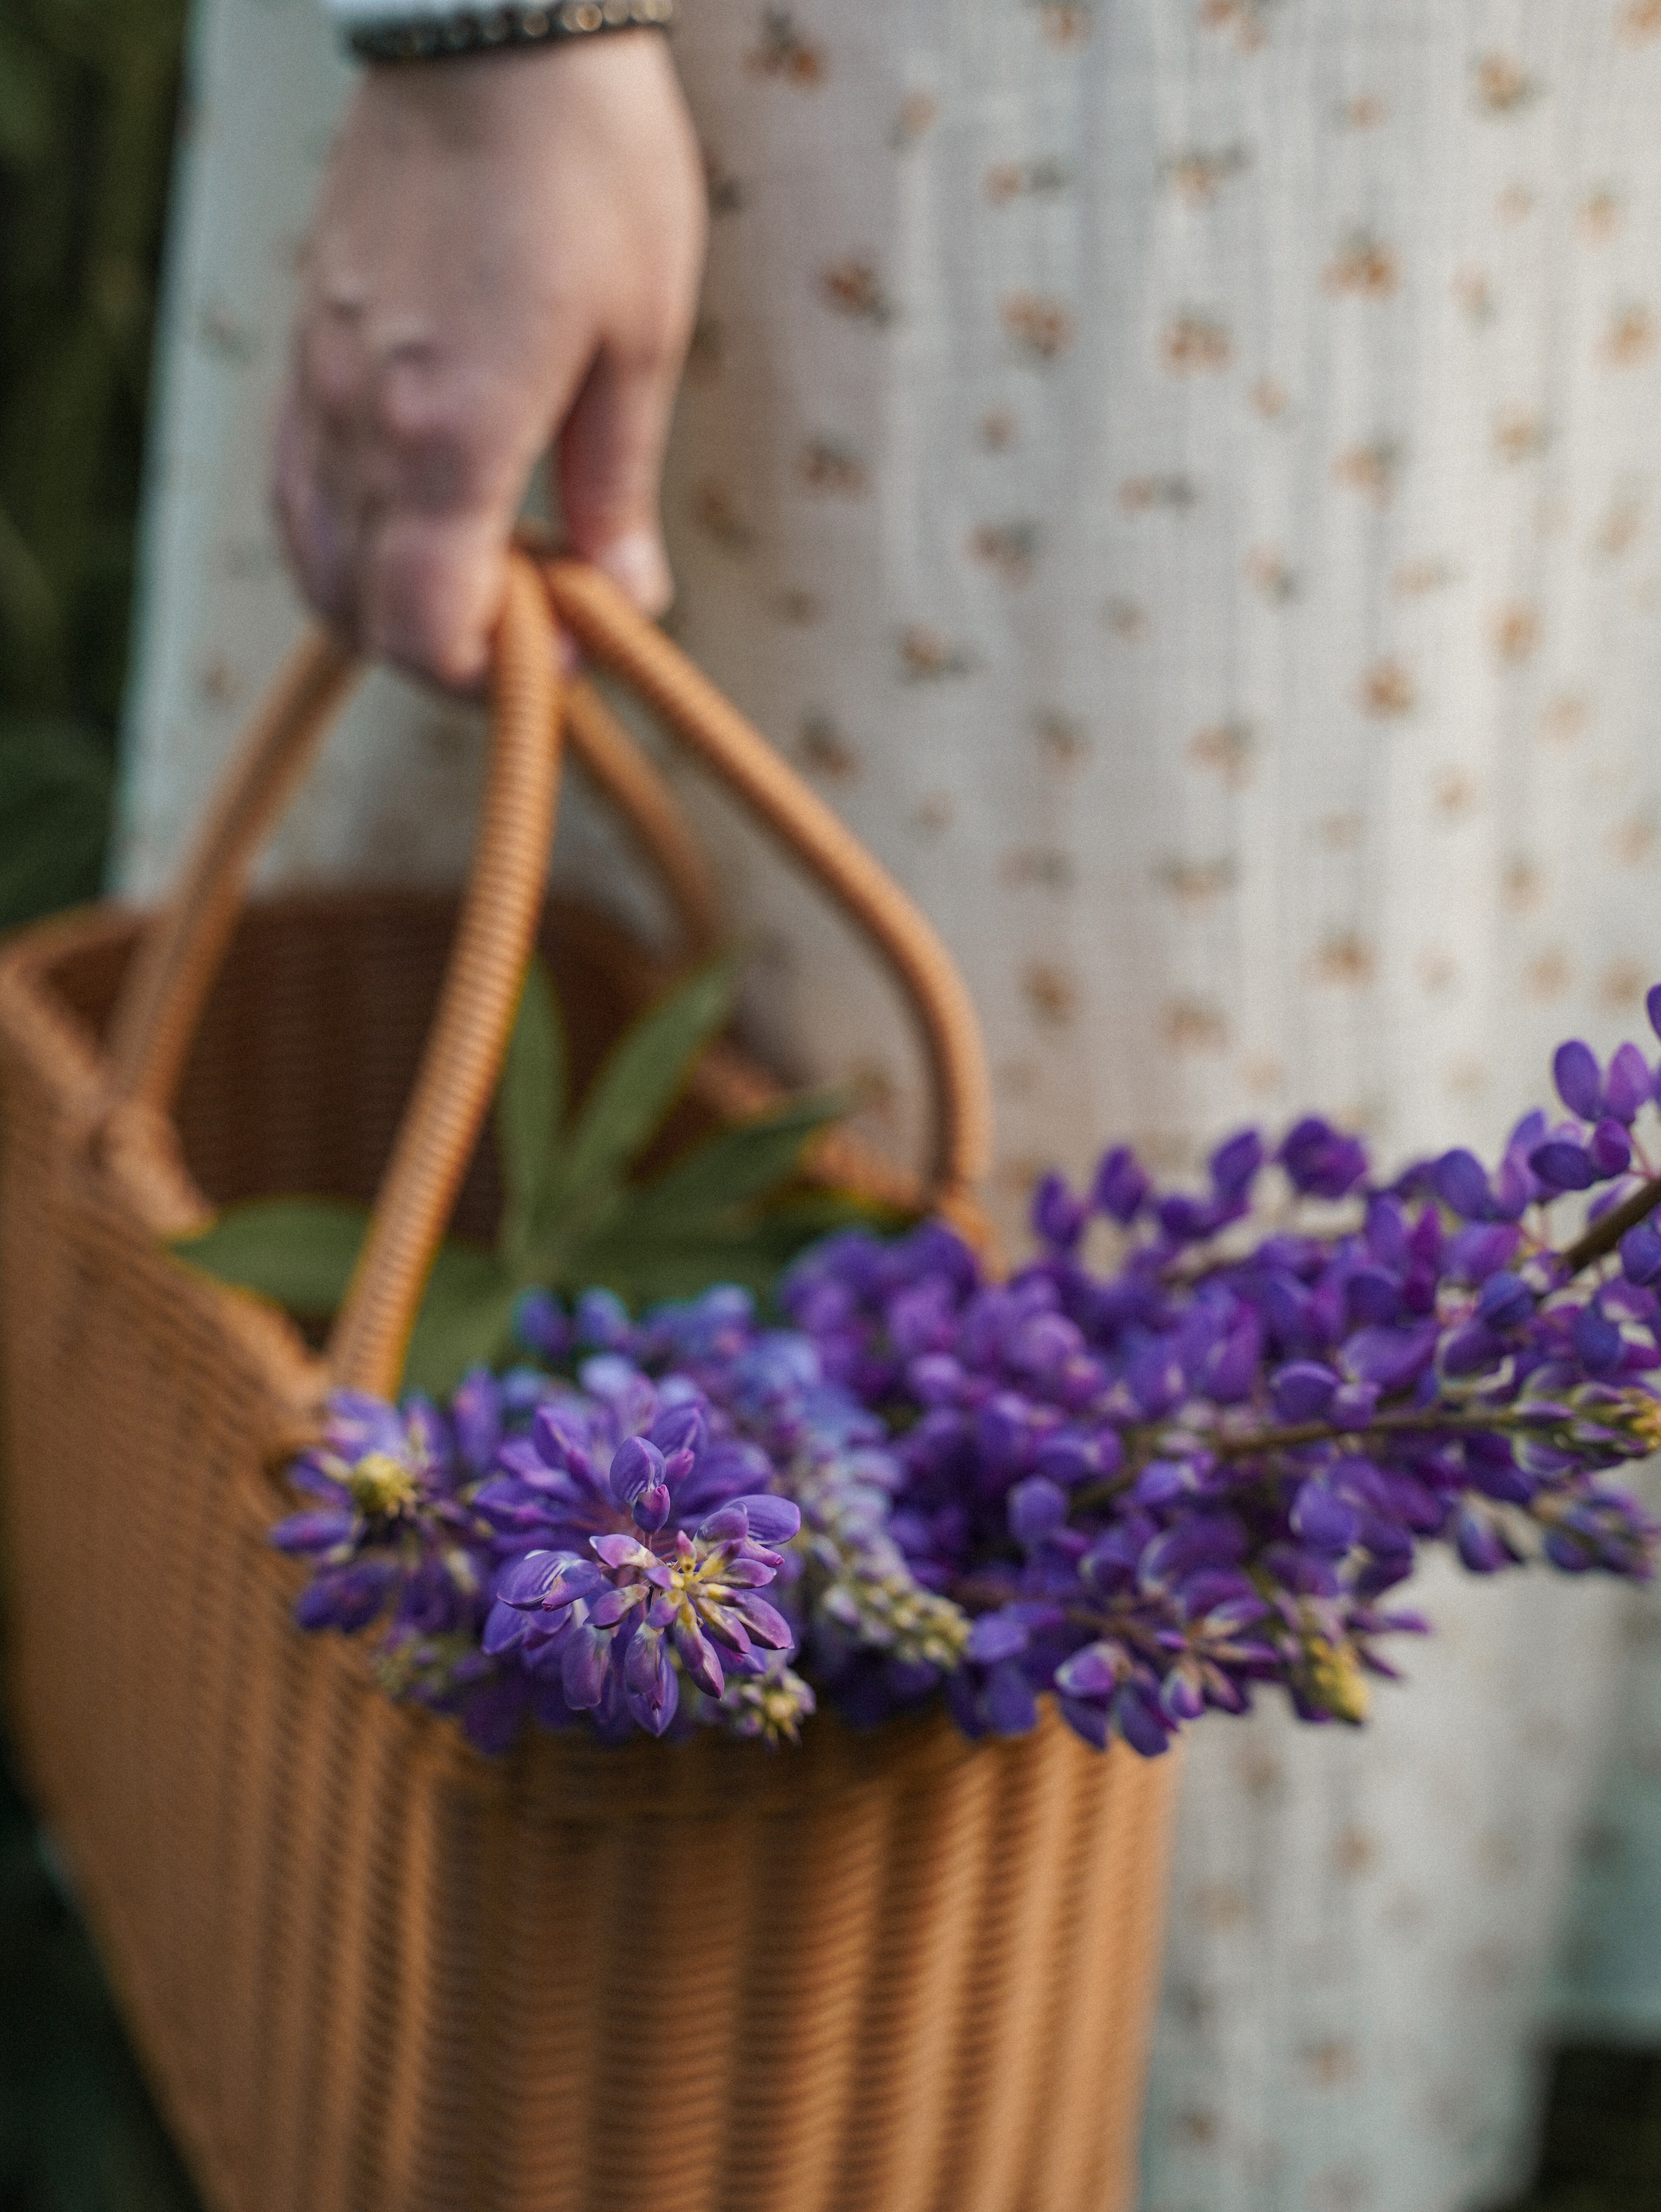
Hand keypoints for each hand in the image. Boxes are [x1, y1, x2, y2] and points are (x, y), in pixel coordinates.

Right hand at [272, 34, 705, 690]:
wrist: (490, 21)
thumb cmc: (591, 171)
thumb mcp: (642, 342)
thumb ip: (618, 488)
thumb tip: (630, 600)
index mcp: (451, 436)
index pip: (428, 633)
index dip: (495, 680)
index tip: (569, 653)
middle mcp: (362, 421)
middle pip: (362, 614)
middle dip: (449, 652)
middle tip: (536, 621)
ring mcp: (318, 380)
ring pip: (313, 557)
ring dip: (388, 601)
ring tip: (481, 575)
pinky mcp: (306, 341)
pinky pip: (295, 484)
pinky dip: (343, 538)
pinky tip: (411, 524)